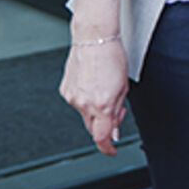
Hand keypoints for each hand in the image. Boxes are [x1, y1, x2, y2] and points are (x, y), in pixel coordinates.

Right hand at [59, 40, 129, 155]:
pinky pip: (78, 102)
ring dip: (96, 110)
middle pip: (94, 127)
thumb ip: (117, 111)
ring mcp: (72, 97)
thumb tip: (113, 131)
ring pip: (85, 114)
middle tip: (117, 111)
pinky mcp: (65, 90)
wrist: (94, 39)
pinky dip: (86, 99)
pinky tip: (93, 84)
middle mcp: (84, 103)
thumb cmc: (112, 57)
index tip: (112, 150)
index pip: (101, 137)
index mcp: (102, 104)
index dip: (107, 147)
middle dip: (105, 125)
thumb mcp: (123, 87)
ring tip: (106, 89)